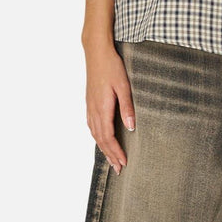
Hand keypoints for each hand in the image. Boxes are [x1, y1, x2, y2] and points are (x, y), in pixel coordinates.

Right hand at [85, 43, 134, 173]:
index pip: (108, 137)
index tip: (124, 163)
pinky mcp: (90, 103)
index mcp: (102, 108)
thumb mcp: (124, 86)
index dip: (116, 152)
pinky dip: (98, 137)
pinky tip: (101, 140)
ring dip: (103, 149)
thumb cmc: (112, 67)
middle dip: (110, 155)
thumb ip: (127, 107)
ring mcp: (90, 107)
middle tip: (118, 170)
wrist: (96, 52)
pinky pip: (92, 126)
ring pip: (95, 134)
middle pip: (100, 139)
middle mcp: (93, 110)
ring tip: (111, 160)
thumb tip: (131, 127)